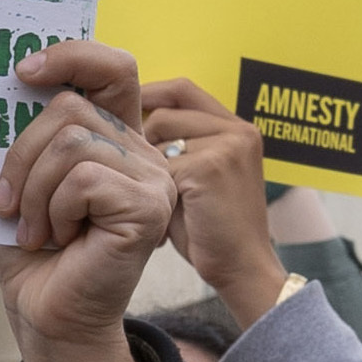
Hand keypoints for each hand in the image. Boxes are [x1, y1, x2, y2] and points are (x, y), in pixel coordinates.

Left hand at [0, 41, 175, 361]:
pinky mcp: (149, 207)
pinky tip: (62, 239)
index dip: (73, 55)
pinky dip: (55, 210)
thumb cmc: (34, 251)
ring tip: (37, 230)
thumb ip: (36, 133)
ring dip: (35, 191)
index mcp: (115, 138)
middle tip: (10, 205)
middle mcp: (142, 152)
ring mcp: (152, 179)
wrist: (48, 315)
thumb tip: (17, 79)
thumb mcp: (26, 179)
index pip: (112, 68)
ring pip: (71, 142)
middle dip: (22, 154)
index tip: (22, 71)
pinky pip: (83, 178)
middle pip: (71, 108)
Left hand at [136, 78, 288, 322]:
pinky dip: (147, 190)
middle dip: (138, 140)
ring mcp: (226, 146)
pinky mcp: (208, 167)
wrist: (242, 270)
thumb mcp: (199, 177)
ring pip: (155, 136)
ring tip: (145, 198)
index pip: (182, 91)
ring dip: (141, 166)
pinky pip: (156, 166)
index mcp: (238, 128)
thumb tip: (129, 123)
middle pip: (163, 113)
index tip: (119, 118)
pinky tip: (150, 217)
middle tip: (128, 173)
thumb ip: (179, 146)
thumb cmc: (214, 230)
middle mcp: (237, 130)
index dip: (148, 98)